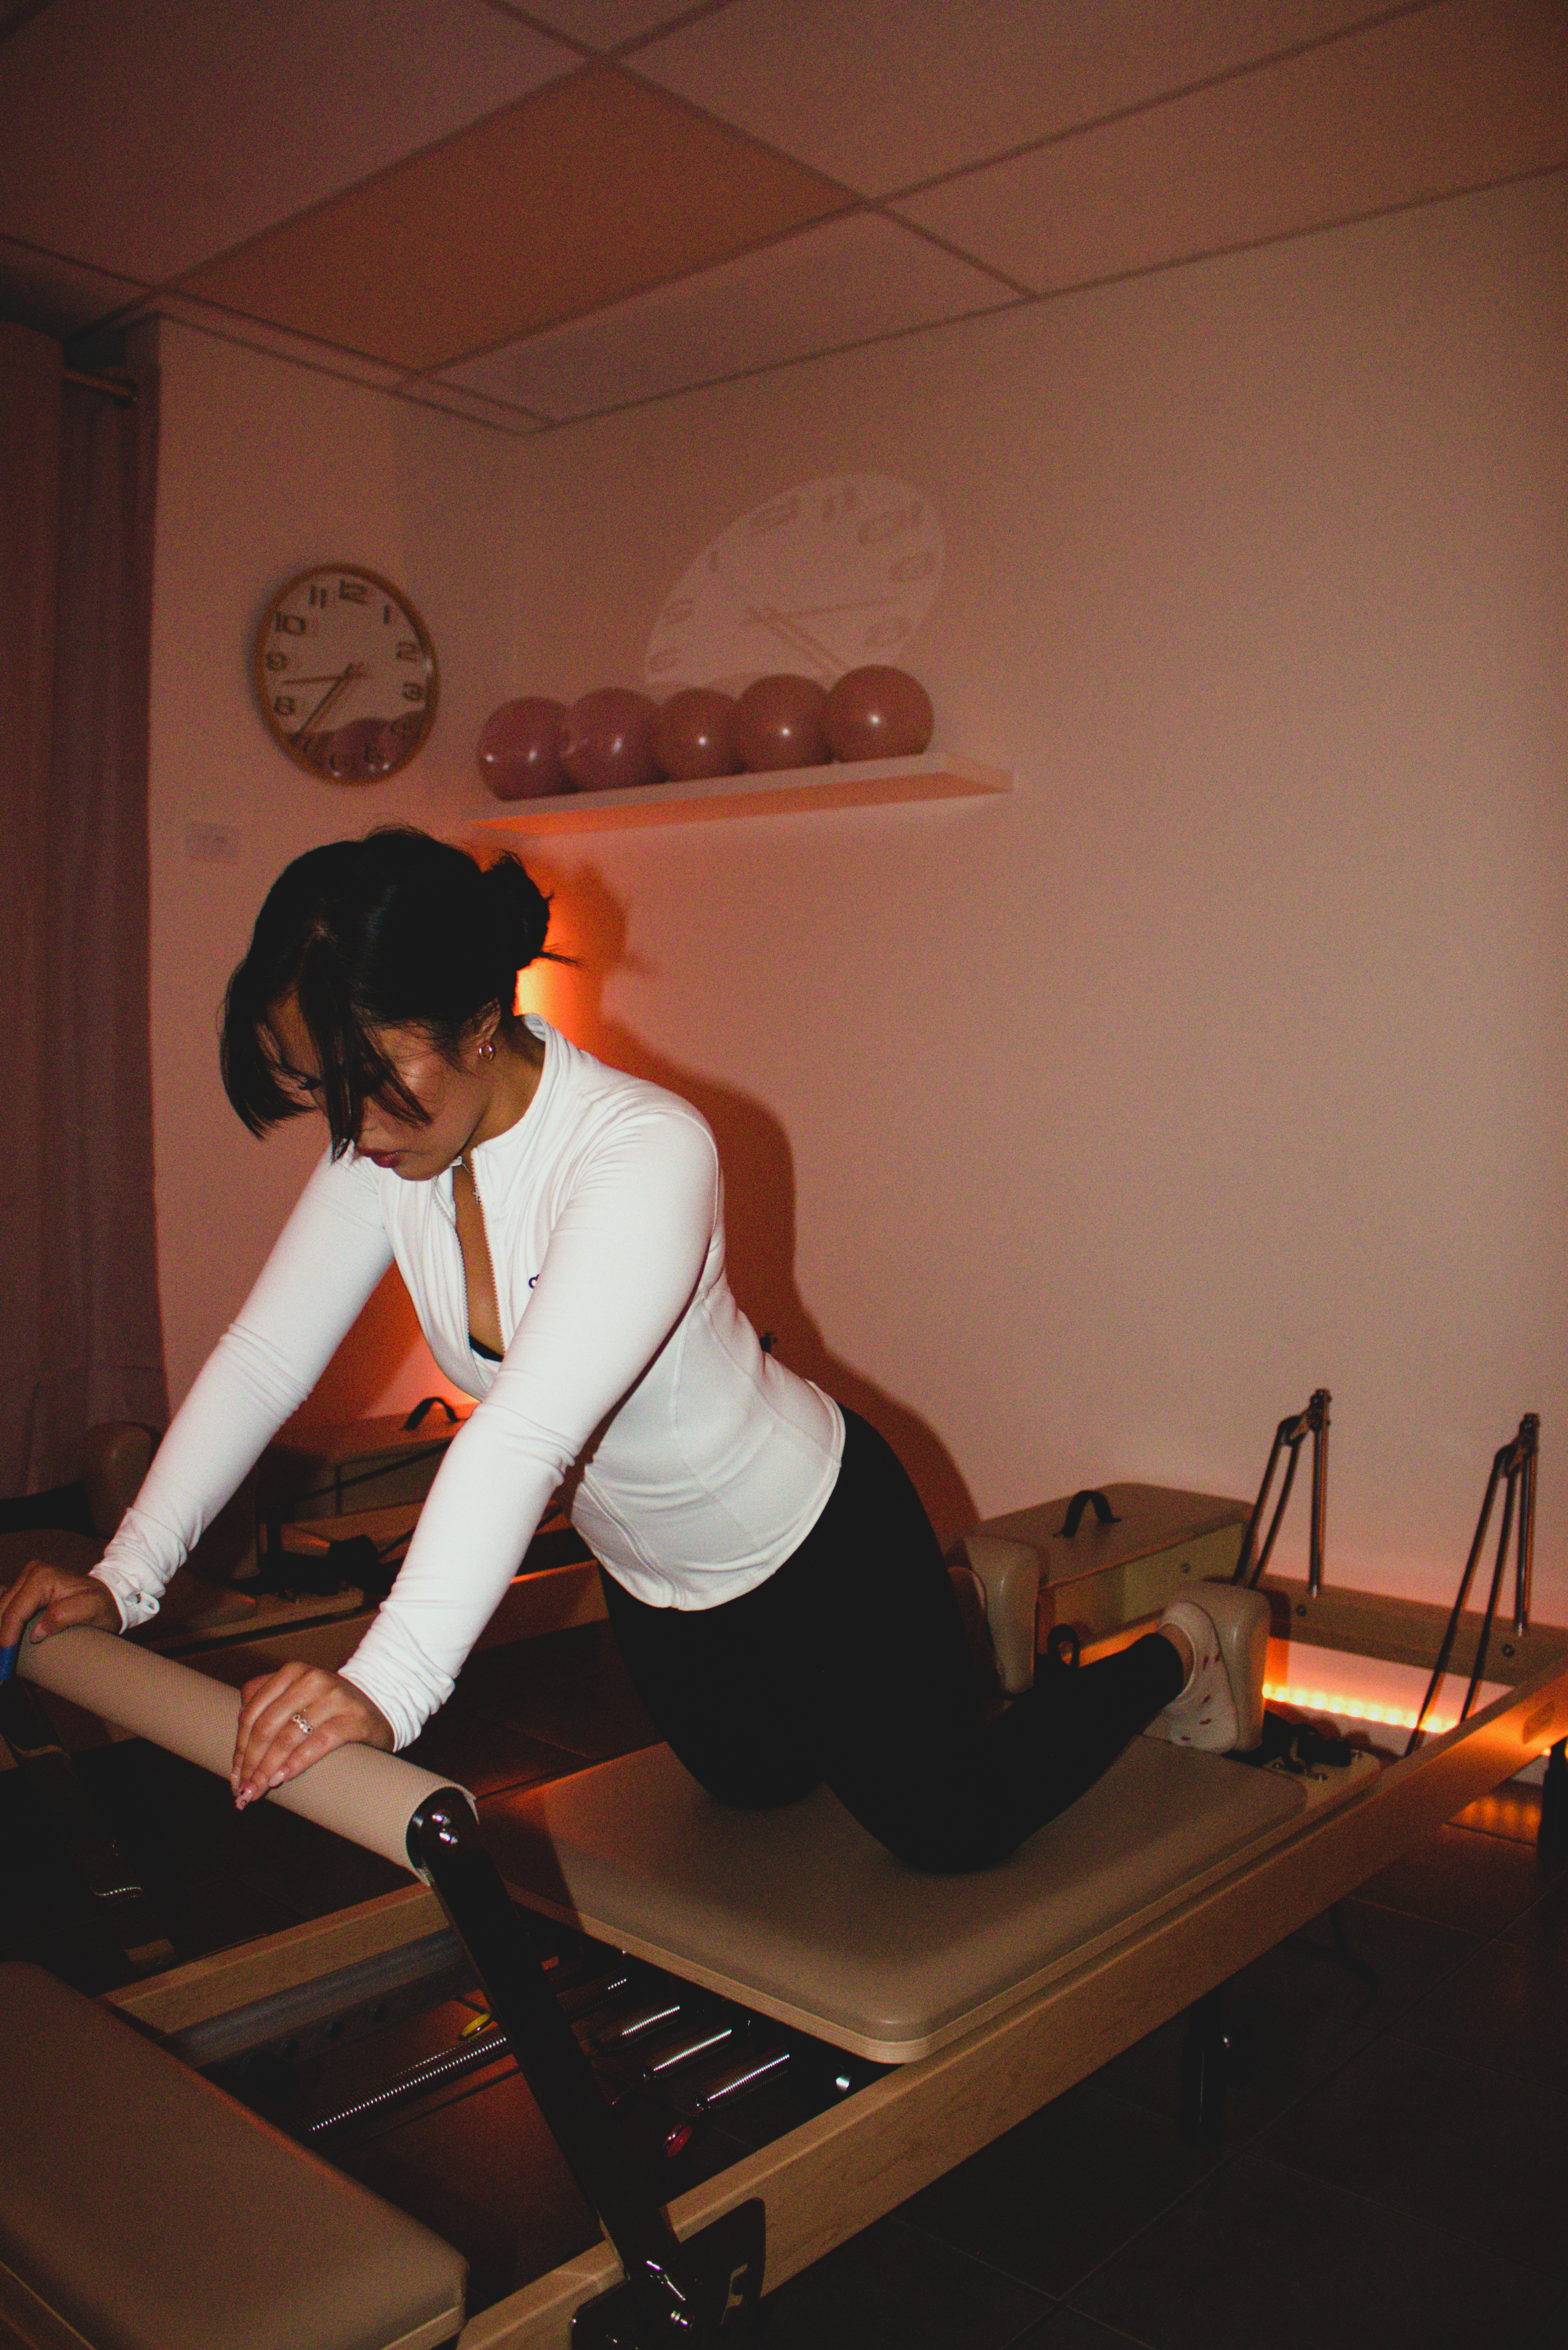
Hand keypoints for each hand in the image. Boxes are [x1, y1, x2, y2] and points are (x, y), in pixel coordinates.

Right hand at [0, 1560, 120, 1668]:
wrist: (111, 1598)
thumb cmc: (104, 1604)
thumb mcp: (92, 1609)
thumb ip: (64, 1616)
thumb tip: (35, 1634)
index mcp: (42, 1577)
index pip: (14, 1612)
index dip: (6, 1639)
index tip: (5, 1663)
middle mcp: (31, 1574)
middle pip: (2, 1611)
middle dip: (2, 1637)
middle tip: (5, 1665)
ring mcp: (27, 1581)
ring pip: (2, 1611)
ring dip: (3, 1633)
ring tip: (7, 1656)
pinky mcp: (26, 1591)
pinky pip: (8, 1611)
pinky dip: (8, 1628)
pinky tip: (10, 1645)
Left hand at [230, 1662, 393, 1806]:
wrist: (381, 1705)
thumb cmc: (328, 1710)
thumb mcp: (296, 1698)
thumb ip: (266, 1708)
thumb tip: (239, 1756)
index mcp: (291, 1673)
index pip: (252, 1713)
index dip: (240, 1748)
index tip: (236, 1777)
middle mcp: (312, 1679)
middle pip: (267, 1726)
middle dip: (252, 1763)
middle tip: (245, 1791)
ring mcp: (335, 1697)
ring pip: (289, 1736)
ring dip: (269, 1768)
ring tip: (259, 1790)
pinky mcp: (355, 1718)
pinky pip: (320, 1741)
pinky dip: (297, 1762)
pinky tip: (284, 1778)